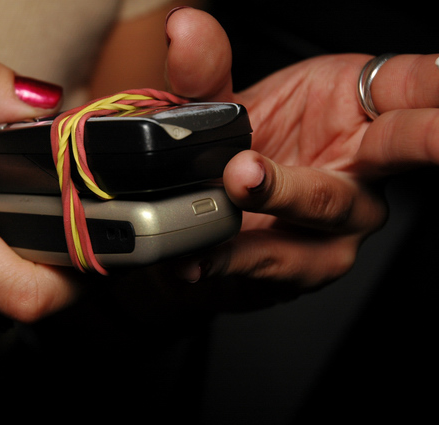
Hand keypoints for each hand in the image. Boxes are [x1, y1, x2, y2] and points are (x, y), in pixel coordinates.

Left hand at [164, 8, 437, 309]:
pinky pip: (272, 260)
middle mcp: (365, 167)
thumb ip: (206, 69)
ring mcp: (342, 222)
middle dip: (424, 136)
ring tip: (238, 180)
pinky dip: (231, 255)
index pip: (416, 85)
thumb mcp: (225, 106)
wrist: (214, 224)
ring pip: (326, 205)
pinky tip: (200, 254)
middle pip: (403, 145)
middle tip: (434, 131)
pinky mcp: (305, 266)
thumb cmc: (245, 155)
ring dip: (284, 191)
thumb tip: (185, 27)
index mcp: (360, 110)